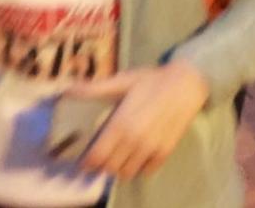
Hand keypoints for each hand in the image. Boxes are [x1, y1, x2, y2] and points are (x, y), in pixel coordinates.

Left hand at [68, 60, 208, 179]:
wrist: (186, 84)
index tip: (84, 159)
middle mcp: (134, 141)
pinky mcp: (165, 152)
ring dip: (120, 168)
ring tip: (119, 156)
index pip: (97, 156)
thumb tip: (68, 89)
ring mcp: (151, 149)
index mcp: (121, 124)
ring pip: (127, 173)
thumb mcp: (122, 81)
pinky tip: (137, 155)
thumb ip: (95, 89)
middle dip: (102, 165)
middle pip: (110, 168)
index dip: (87, 162)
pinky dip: (139, 167)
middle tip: (101, 155)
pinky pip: (146, 171)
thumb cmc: (151, 81)